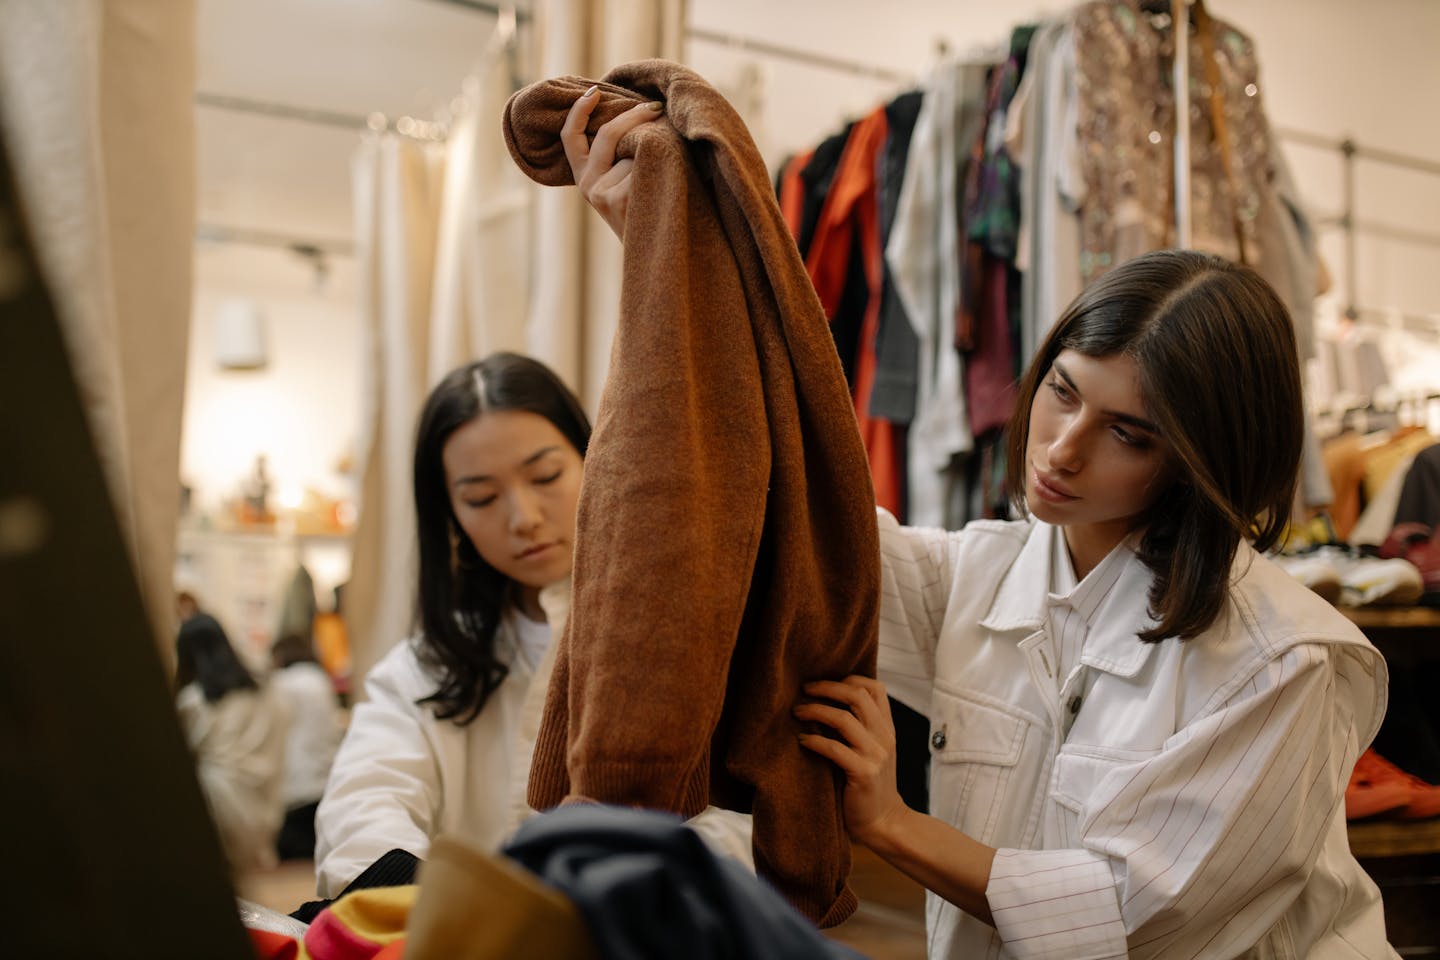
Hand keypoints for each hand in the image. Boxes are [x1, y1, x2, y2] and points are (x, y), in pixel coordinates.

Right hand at [561, 85, 663, 240]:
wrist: (654, 254)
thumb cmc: (645, 212)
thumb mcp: (623, 184)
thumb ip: (620, 157)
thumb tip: (639, 112)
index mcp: (584, 177)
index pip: (570, 137)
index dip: (579, 111)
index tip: (595, 92)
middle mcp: (587, 185)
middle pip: (609, 134)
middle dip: (635, 115)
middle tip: (656, 107)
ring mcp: (601, 193)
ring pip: (634, 152)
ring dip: (655, 156)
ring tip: (666, 177)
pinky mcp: (618, 199)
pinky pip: (644, 167)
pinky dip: (660, 172)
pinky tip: (663, 192)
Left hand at [795, 675, 907, 847]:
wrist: (884, 822)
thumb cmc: (869, 786)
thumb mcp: (872, 751)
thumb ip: (860, 729)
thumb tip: (824, 702)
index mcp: (887, 729)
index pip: (875, 688)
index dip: (848, 679)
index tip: (823, 682)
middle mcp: (884, 737)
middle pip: (857, 695)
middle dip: (826, 687)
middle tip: (804, 689)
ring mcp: (876, 755)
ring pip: (844, 718)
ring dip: (815, 710)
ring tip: (797, 712)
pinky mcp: (863, 774)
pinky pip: (835, 748)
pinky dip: (815, 741)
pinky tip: (801, 741)